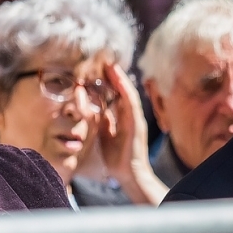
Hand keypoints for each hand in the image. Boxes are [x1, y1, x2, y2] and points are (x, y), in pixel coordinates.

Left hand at [96, 63, 168, 205]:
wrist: (128, 174)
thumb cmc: (116, 158)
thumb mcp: (104, 135)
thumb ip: (102, 121)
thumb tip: (95, 109)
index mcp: (122, 117)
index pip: (115, 94)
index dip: (108, 80)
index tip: (98, 67)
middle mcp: (130, 115)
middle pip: (122, 90)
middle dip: (113, 75)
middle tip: (103, 58)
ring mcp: (135, 118)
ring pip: (127, 92)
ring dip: (120, 78)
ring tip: (111, 64)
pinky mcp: (136, 124)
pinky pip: (131, 103)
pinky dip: (125, 90)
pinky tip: (120, 79)